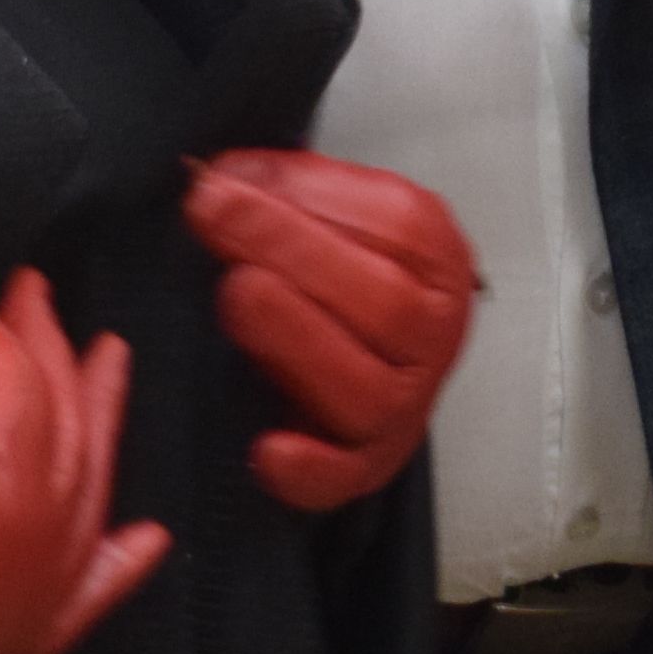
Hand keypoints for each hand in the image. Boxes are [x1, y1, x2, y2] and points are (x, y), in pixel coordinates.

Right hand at [0, 279, 165, 653]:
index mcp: (0, 482)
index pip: (11, 372)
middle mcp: (39, 542)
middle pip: (65, 421)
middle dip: (49, 351)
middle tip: (36, 294)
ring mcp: (32, 602)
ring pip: (89, 490)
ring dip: (96, 423)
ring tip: (107, 364)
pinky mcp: (5, 649)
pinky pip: (88, 597)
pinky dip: (120, 563)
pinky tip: (146, 538)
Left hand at [181, 152, 481, 513]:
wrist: (355, 358)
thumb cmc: (335, 278)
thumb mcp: (330, 217)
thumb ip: (288, 191)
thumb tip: (219, 177)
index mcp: (438, 261)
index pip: (397, 224)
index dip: (313, 196)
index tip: (231, 176)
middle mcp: (434, 335)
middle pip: (382, 302)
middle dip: (290, 249)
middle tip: (214, 214)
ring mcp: (405, 405)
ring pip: (367, 389)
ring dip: (298, 338)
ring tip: (236, 292)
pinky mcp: (366, 465)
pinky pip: (345, 477)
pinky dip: (310, 469)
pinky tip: (266, 449)